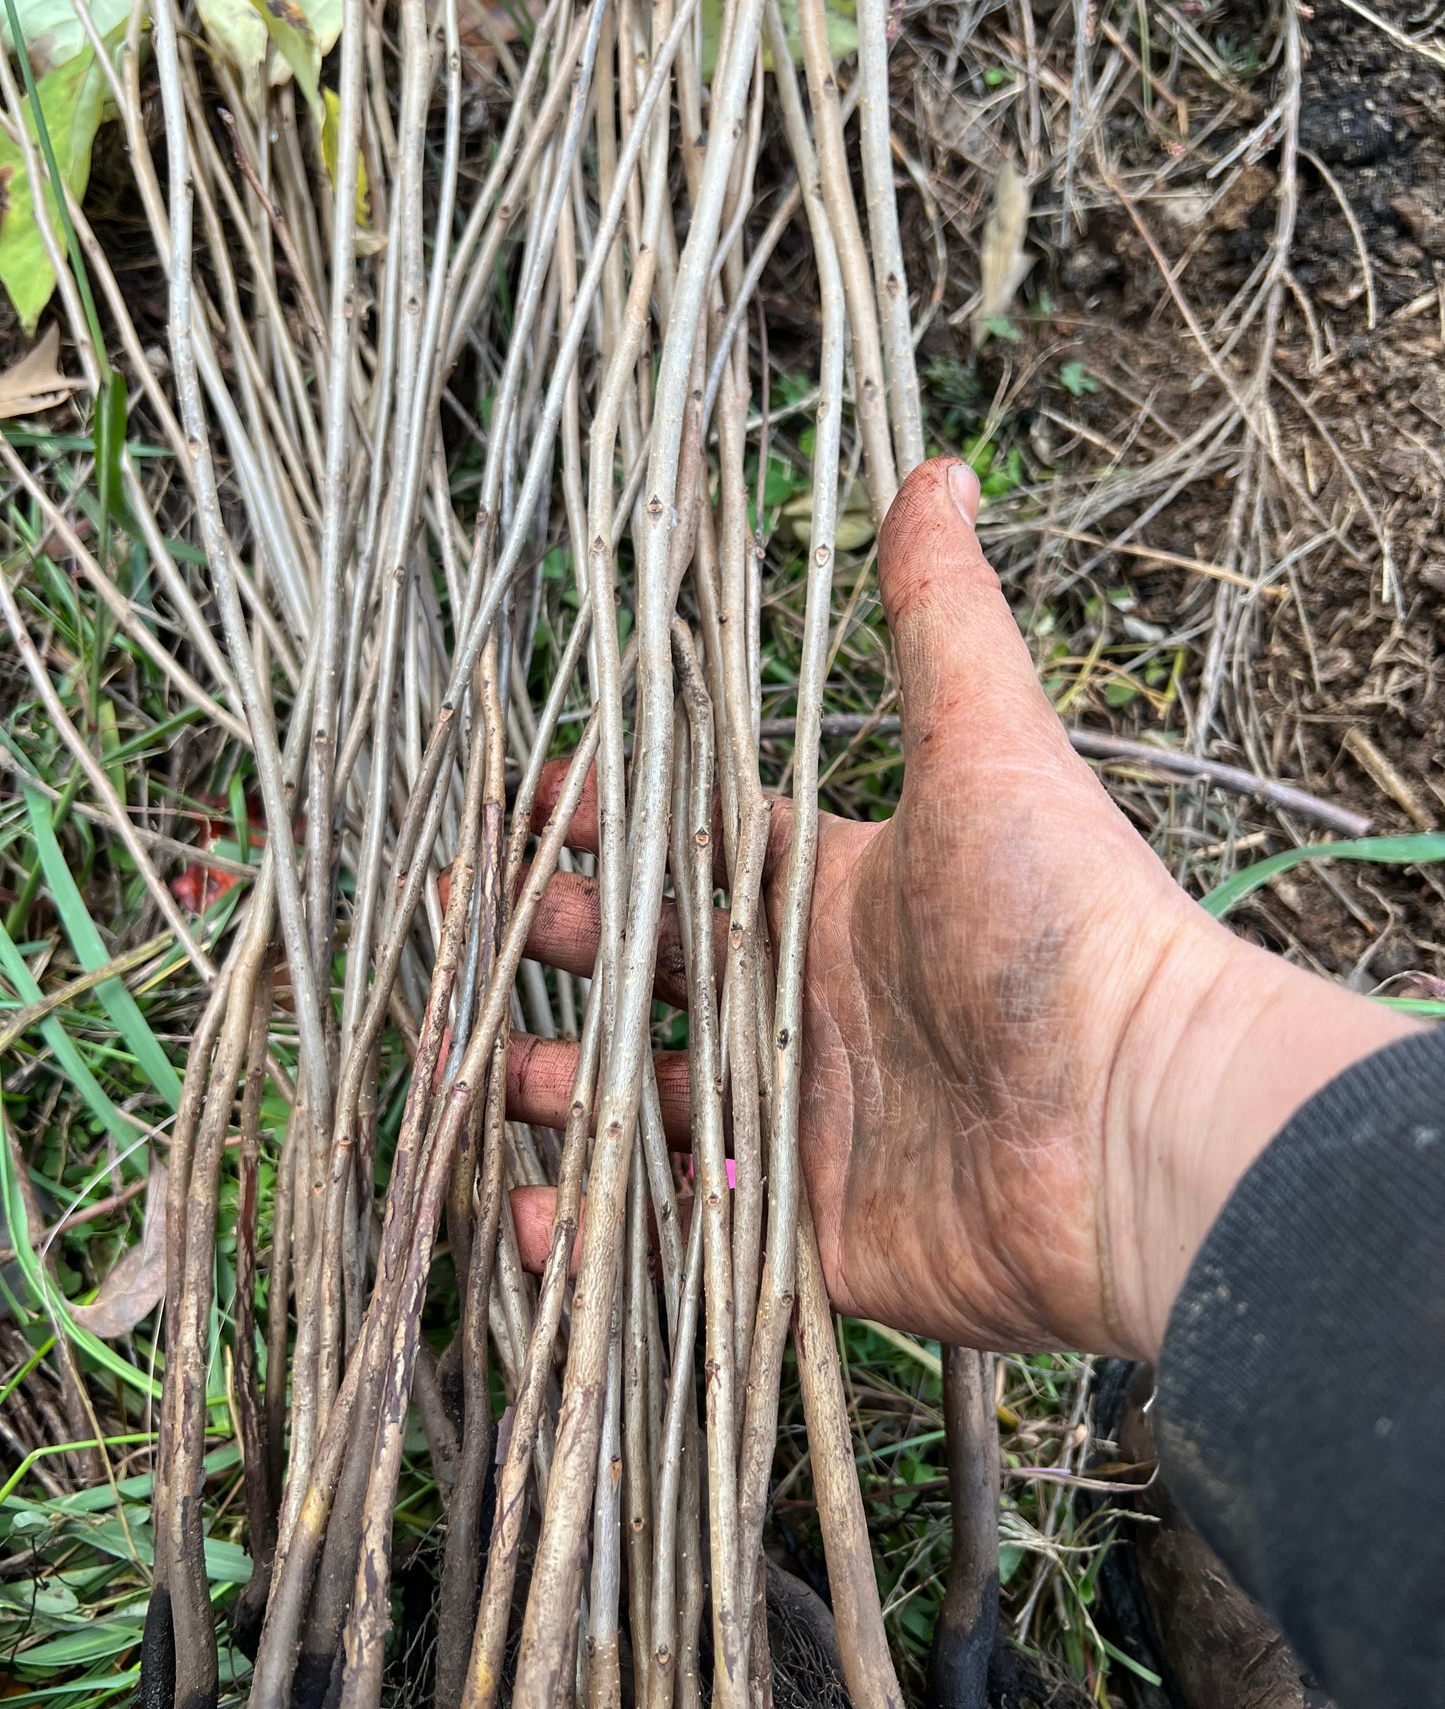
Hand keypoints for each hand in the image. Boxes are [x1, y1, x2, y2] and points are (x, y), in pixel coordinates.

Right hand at [508, 459, 1416, 1359]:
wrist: (1144, 1123)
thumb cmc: (1064, 923)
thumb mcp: (989, 749)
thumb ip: (941, 622)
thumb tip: (936, 470)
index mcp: (836, 899)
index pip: (690, 853)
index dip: (602, 832)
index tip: (517, 812)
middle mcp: (812, 1009)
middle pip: (647, 976)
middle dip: (553, 949)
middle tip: (463, 930)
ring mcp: (809, 1128)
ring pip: (646, 1105)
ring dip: (562, 1089)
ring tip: (499, 1073)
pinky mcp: (813, 1238)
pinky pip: (681, 1237)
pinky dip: (596, 1234)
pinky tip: (530, 1215)